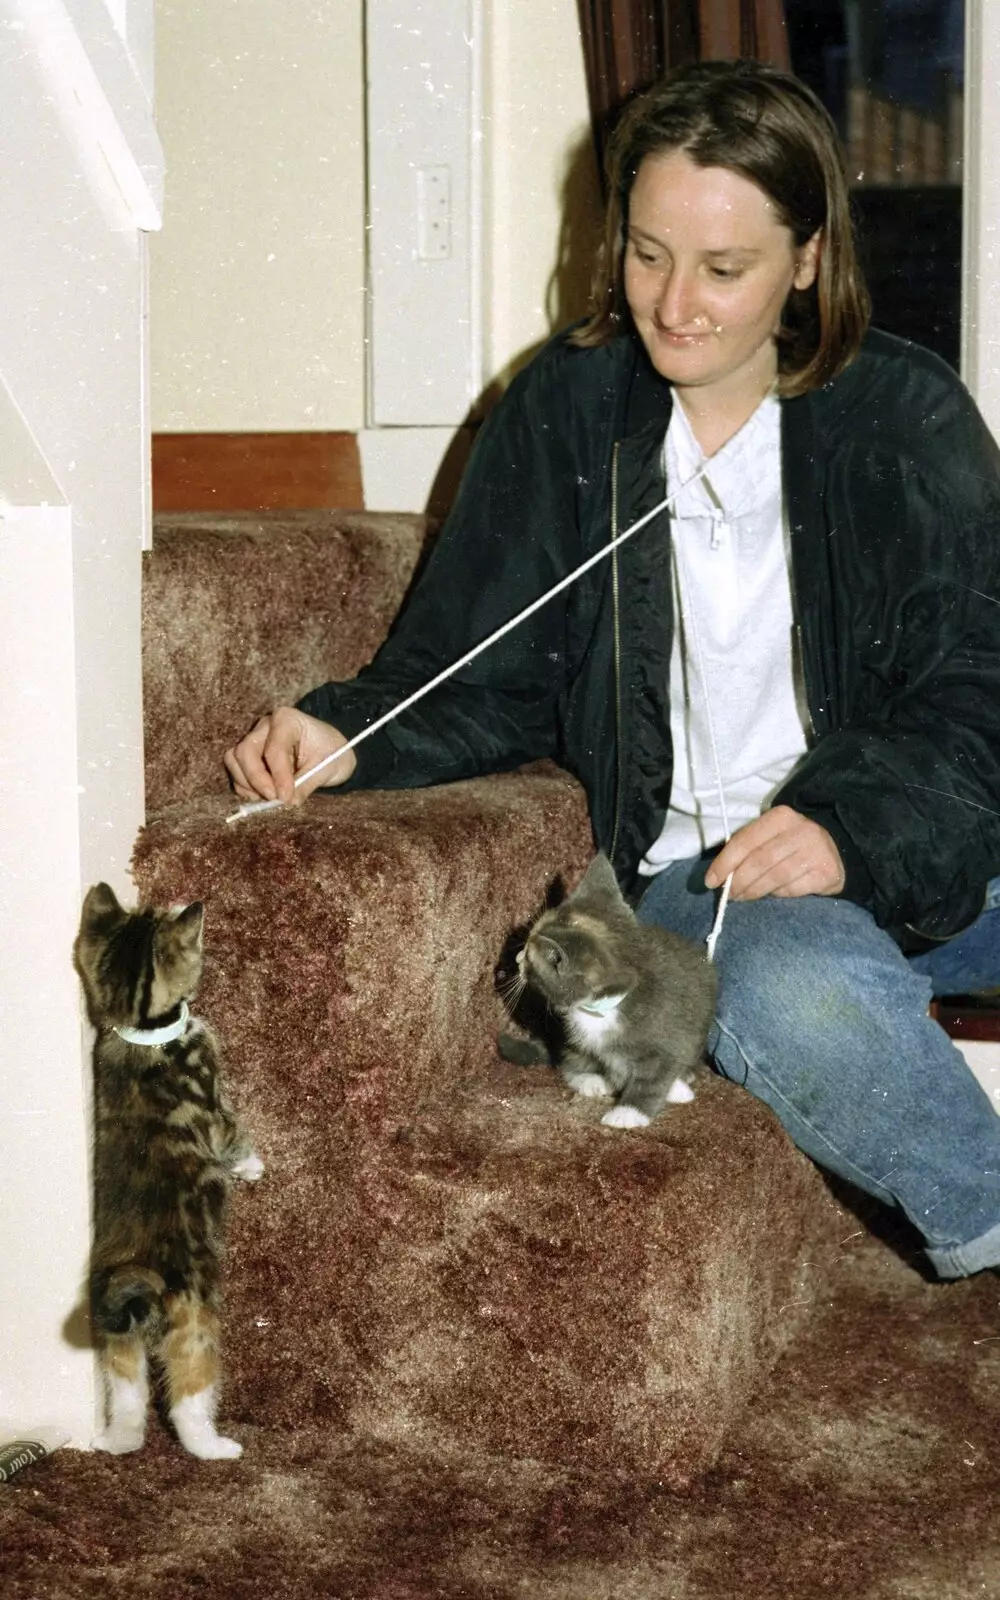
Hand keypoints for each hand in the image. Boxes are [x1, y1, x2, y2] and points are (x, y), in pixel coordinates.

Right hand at [224, 707, 355, 804]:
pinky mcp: (248, 754)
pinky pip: (236, 771)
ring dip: (248, 784)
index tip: (286, 796)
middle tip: (273, 798)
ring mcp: (254, 739)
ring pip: (234, 760)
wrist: (331, 749)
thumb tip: (287, 801)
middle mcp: (265, 726)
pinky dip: (245, 787)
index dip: (278, 775)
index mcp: (287, 720)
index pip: (274, 749)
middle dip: (256, 779)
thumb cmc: (332, 752)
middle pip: (245, 751)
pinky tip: (263, 796)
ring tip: (270, 797)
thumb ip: (306, 784)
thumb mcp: (327, 768)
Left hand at [703, 806, 844, 900]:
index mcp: (780, 817)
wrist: (838, 849)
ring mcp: (816, 851)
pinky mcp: (826, 873)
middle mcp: (800, 831)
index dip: (725, 863)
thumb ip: (749, 848)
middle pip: (759, 861)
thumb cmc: (793, 843)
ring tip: (742, 897)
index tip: (711, 881)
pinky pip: (792, 889)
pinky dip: (778, 894)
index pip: (745, 840)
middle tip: (728, 895)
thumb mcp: (773, 835)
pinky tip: (772, 894)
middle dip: (738, 881)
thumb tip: (720, 874)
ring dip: (753, 891)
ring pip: (775, 877)